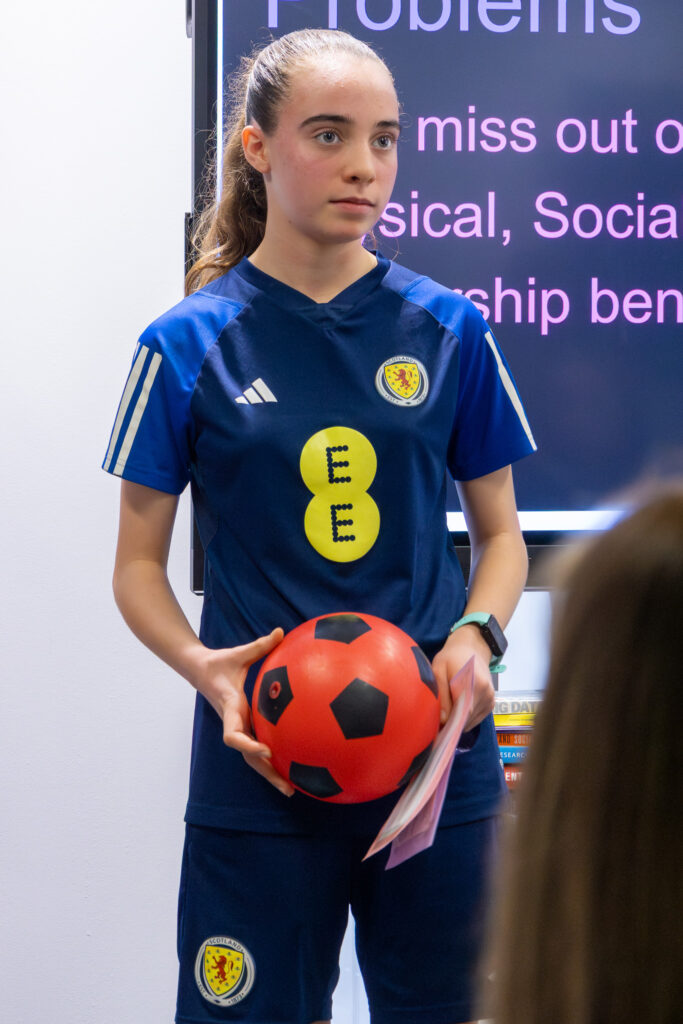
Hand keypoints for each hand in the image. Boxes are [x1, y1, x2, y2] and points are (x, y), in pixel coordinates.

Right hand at [191, 628, 294, 796]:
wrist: (200, 670)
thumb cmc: (220, 662)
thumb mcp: (239, 652)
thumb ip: (260, 645)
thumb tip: (281, 631)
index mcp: (231, 708)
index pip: (234, 734)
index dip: (248, 745)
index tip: (266, 750)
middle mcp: (235, 722)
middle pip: (247, 756)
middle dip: (266, 771)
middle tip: (287, 787)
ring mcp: (239, 727)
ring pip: (252, 757)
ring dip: (269, 772)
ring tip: (291, 789)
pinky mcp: (244, 726)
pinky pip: (256, 747)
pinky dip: (270, 759)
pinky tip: (290, 767)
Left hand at [431, 625, 495, 731]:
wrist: (472, 648)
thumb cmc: (451, 658)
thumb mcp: (439, 670)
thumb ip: (441, 695)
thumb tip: (442, 720)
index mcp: (473, 684)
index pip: (461, 715)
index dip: (448, 724)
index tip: (436, 727)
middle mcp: (485, 694)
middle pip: (466, 719)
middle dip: (451, 722)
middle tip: (436, 718)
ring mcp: (490, 699)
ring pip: (470, 721)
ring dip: (458, 720)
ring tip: (446, 709)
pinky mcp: (491, 703)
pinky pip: (476, 719)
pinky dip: (465, 718)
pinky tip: (457, 707)